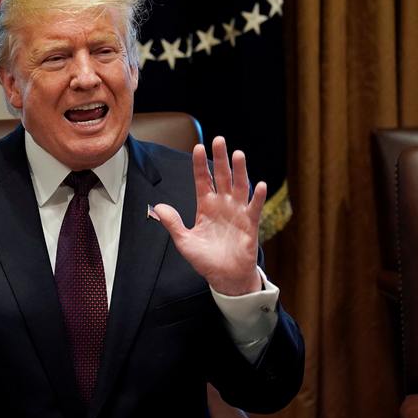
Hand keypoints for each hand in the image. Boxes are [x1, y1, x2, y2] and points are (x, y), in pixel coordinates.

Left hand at [152, 136, 265, 295]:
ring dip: (239, 171)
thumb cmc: (206, 260)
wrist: (225, 278)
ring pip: (239, 186)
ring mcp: (237, 212)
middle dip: (220, 158)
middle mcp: (222, 205)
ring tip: (237, 154)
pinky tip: (259, 184)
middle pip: (222, 176)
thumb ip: (173, 224)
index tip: (198, 147)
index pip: (203, 180)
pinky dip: (257, 196)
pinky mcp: (250, 224)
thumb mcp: (184, 242)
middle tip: (219, 140)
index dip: (200, 164)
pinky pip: (254, 208)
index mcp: (205, 206)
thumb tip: (159, 207)